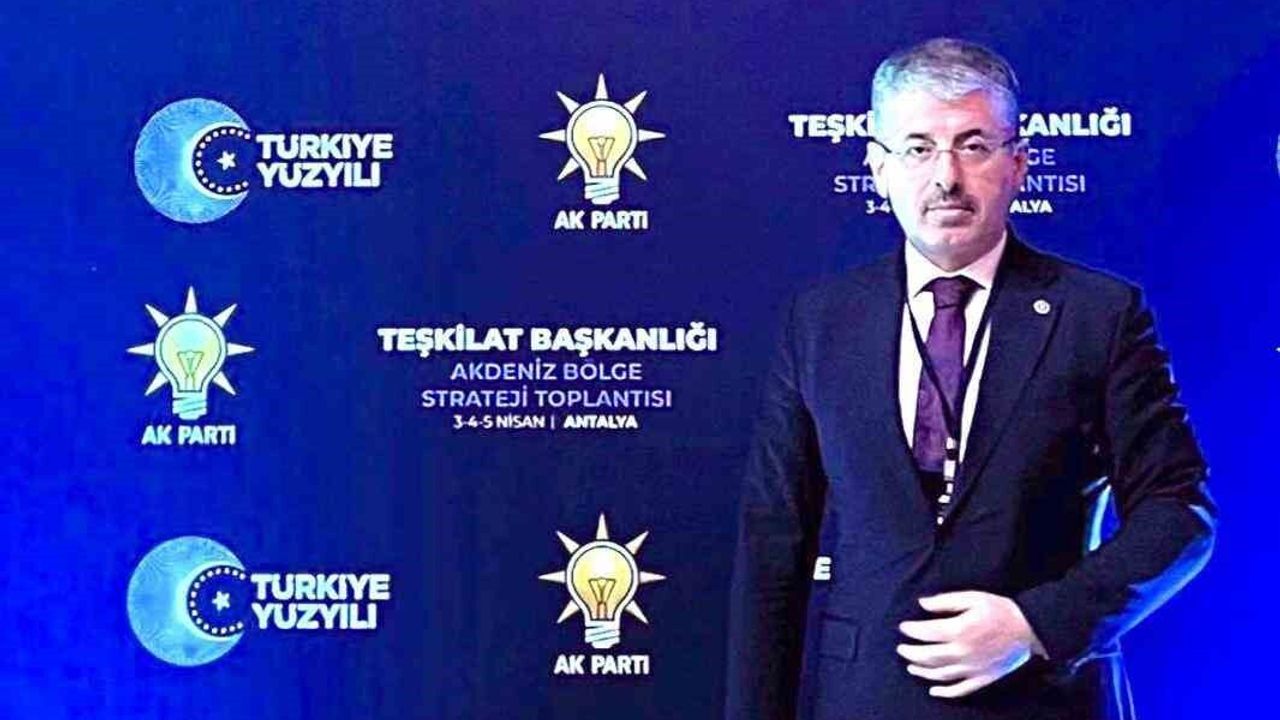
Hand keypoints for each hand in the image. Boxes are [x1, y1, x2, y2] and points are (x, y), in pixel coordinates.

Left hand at [895, 590, 1046, 698]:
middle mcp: (962, 653)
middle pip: (928, 657)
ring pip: (940, 674)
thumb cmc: (1000, 610)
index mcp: (959, 631)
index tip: (903, 627)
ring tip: (910, 666)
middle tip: (901, 648)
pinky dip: (945, 692)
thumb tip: (922, 603)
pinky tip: (934, 690)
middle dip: (911, 652)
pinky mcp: (982, 679)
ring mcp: (972, 669)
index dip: (911, 630)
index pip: (926, 633)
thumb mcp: (973, 597)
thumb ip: (945, 601)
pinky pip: (960, 690)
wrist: (1030, 629)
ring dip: (922, 671)